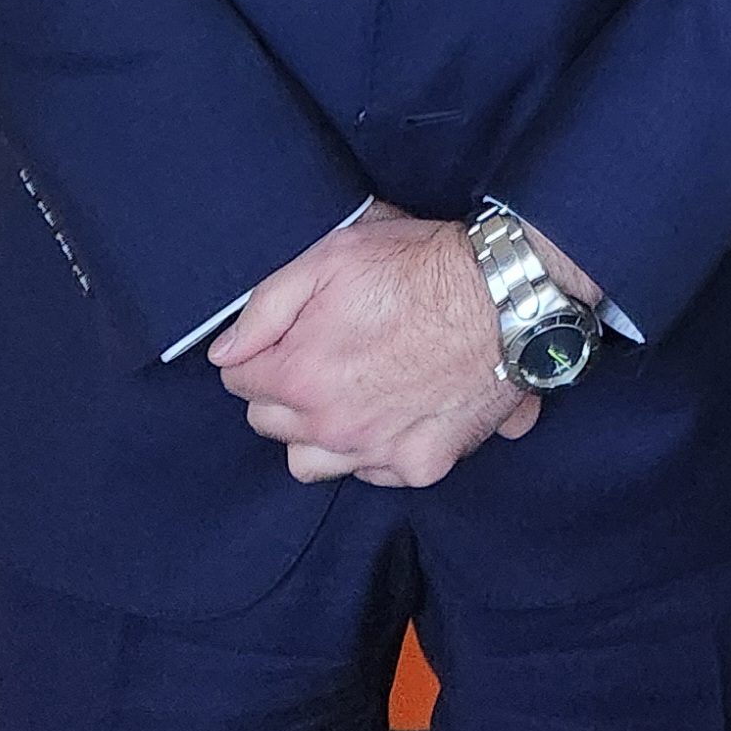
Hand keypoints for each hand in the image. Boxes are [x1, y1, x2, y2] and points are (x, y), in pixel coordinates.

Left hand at [211, 201, 531, 486]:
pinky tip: (393, 412)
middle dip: (284, 392)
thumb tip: (224, 352)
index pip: (239, 381)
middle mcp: (332, 426)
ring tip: (349, 394)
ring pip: (312, 463)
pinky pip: (372, 473)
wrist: (507, 294)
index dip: (258, 353)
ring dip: (319, 433)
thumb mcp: (333, 256)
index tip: (287, 336)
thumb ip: (266, 305)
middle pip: (271, 425)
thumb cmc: (422, 267)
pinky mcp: (421, 464)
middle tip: (320, 356)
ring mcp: (377, 452)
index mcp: (300, 375)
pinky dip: (374, 450)